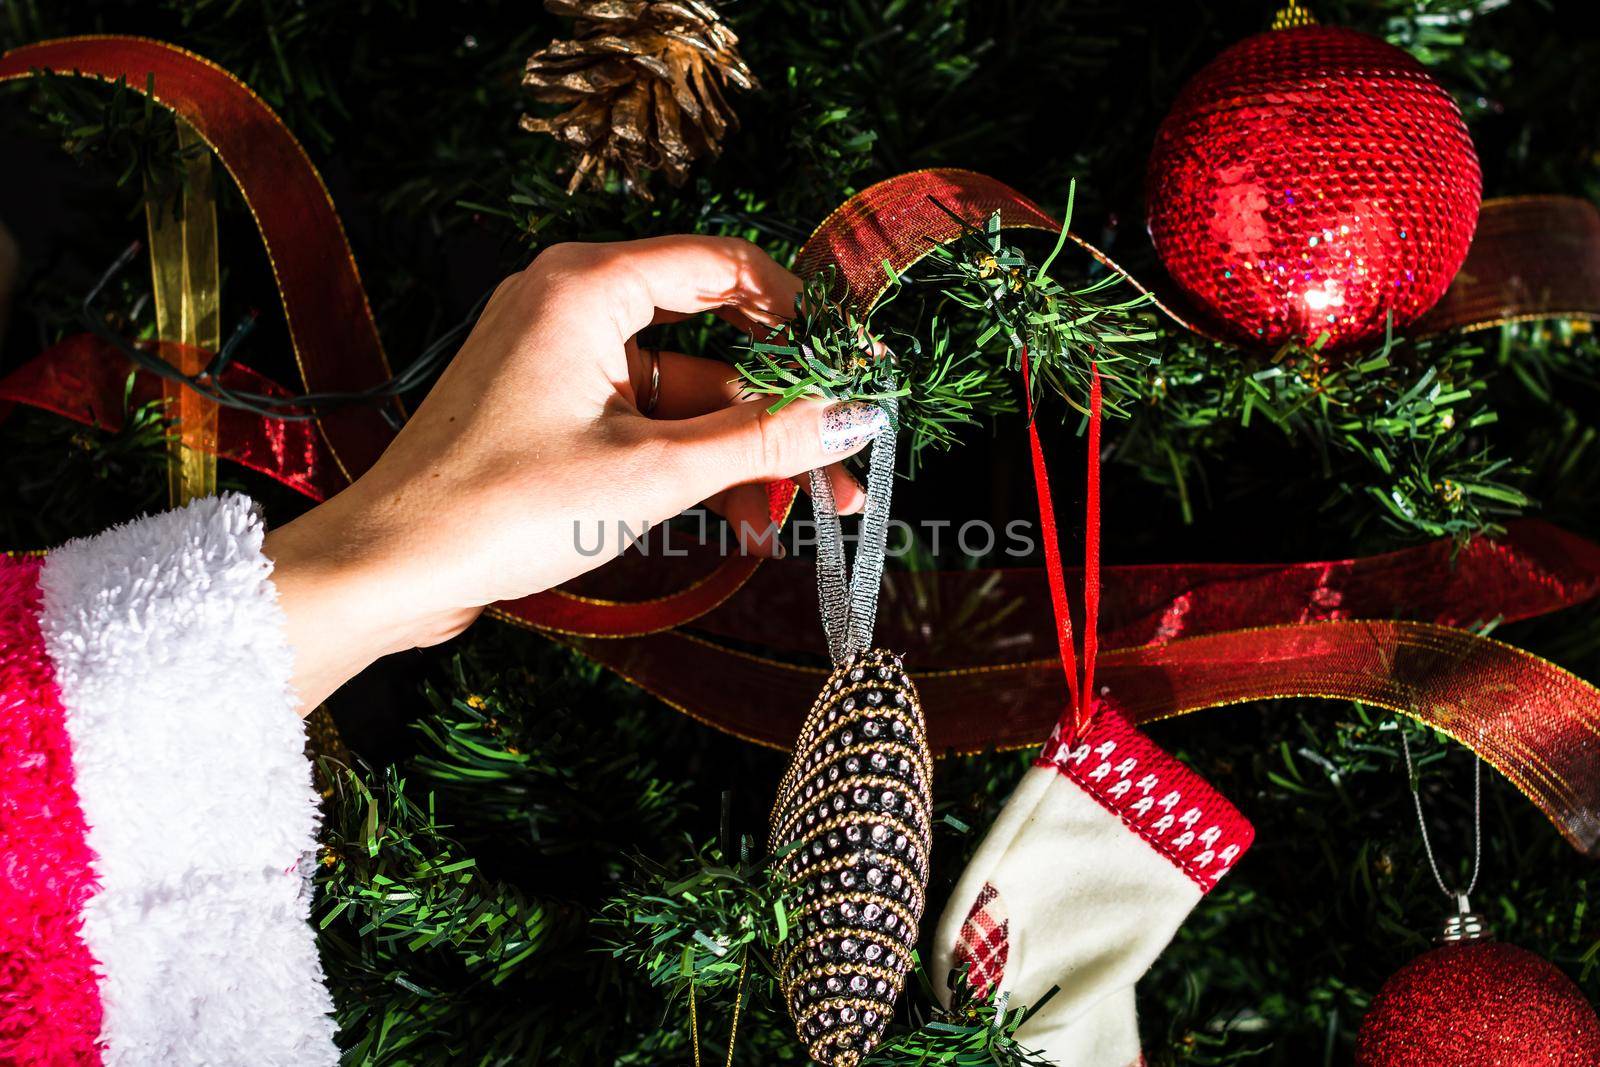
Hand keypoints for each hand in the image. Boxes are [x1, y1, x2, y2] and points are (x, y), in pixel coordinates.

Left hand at [263, 236, 886, 708]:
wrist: (393, 567)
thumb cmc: (502, 507)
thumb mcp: (652, 473)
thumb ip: (761, 439)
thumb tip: (851, 417)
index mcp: (588, 286)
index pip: (724, 264)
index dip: (799, 314)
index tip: (851, 365)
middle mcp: (573, 303)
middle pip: (712, 339)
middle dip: (778, 410)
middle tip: (841, 461)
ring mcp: (561, 357)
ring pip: (682, 393)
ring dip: (739, 454)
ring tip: (796, 517)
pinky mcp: (553, 406)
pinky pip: (644, 420)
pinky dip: (688, 463)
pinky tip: (739, 520)